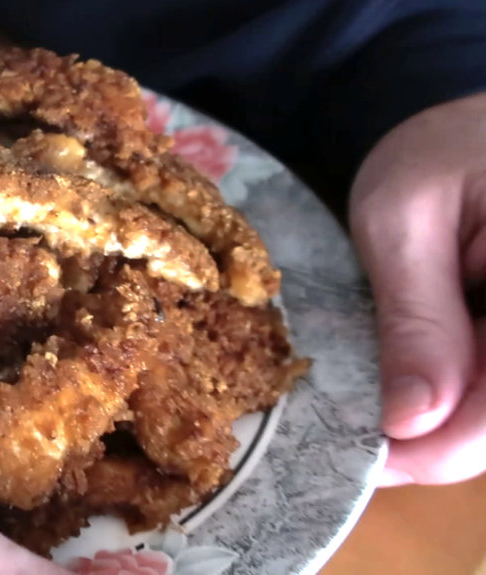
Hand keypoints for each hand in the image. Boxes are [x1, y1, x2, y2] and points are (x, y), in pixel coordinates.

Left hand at [350, 91, 485, 486]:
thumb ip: (416, 317)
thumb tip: (411, 420)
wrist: (464, 126)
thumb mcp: (404, 219)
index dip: (447, 446)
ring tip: (378, 414)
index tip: (372, 452)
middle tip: (362, 440)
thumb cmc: (435, 152)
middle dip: (441, 443)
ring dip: (449, 426)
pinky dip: (459, 401)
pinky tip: (414, 391)